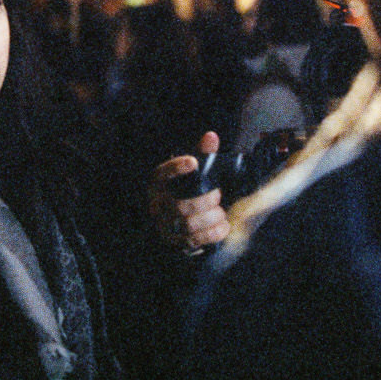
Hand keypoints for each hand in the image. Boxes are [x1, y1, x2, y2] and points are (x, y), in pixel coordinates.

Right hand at [149, 130, 231, 253]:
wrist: (180, 222)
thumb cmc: (189, 191)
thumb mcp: (194, 173)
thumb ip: (203, 155)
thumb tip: (211, 136)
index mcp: (158, 184)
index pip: (161, 174)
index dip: (176, 169)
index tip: (193, 162)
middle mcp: (157, 205)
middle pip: (179, 205)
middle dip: (205, 200)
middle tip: (218, 196)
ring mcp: (164, 226)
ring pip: (188, 224)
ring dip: (211, 218)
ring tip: (221, 212)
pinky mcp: (176, 242)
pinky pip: (194, 240)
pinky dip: (213, 233)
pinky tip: (223, 226)